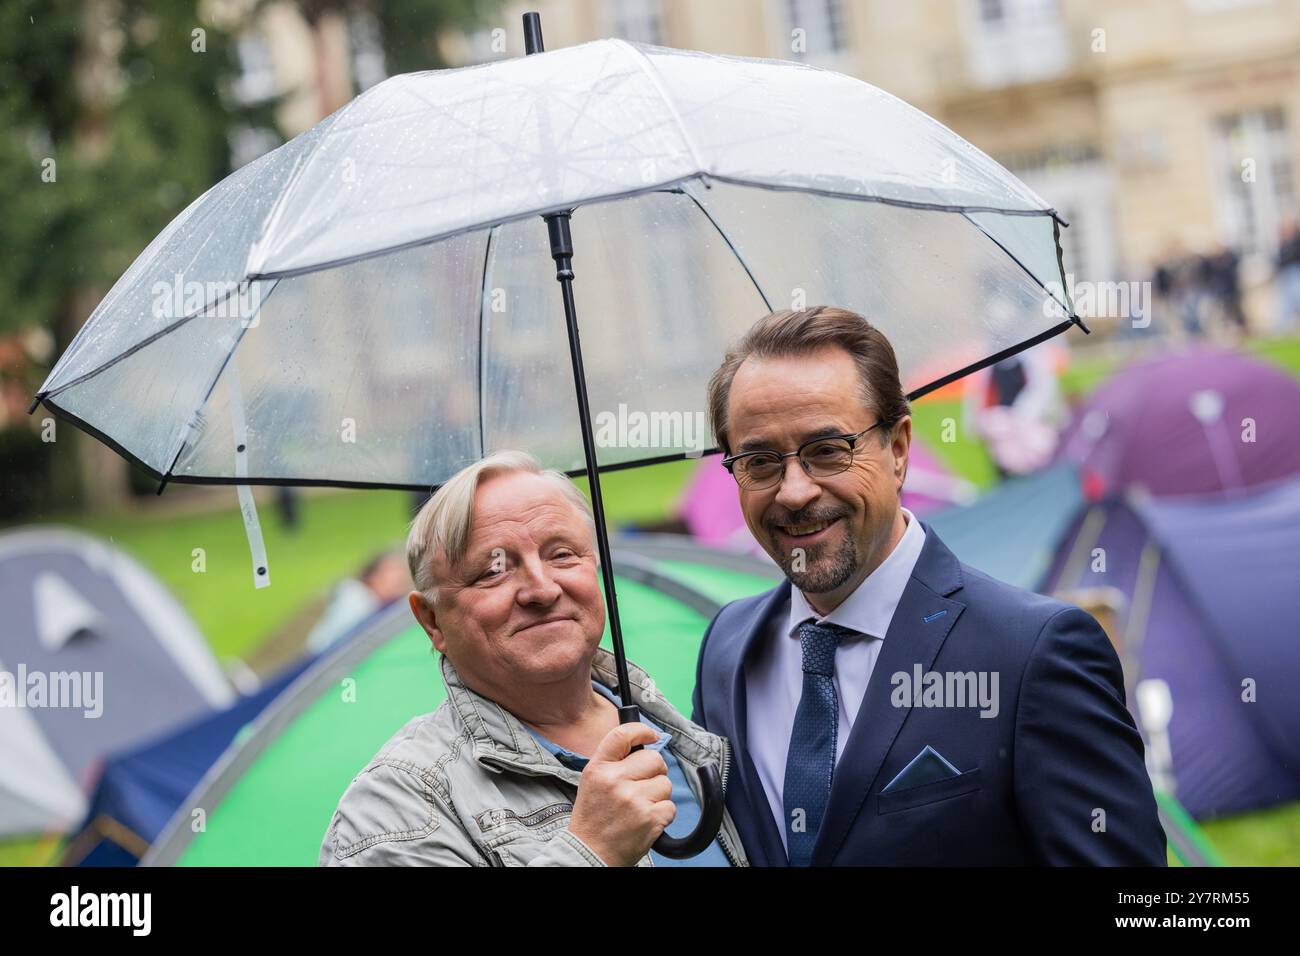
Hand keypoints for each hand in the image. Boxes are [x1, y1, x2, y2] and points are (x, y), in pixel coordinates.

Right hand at [567, 722, 674, 865]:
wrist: (590, 853)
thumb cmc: (593, 818)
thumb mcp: (592, 782)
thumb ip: (613, 761)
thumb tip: (643, 743)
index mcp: (599, 769)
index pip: (622, 735)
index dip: (642, 730)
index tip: (651, 736)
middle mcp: (615, 781)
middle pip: (654, 759)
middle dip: (655, 771)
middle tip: (643, 786)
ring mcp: (634, 800)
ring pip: (665, 783)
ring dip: (659, 795)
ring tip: (641, 806)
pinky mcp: (650, 818)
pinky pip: (670, 806)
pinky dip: (662, 814)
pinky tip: (646, 820)